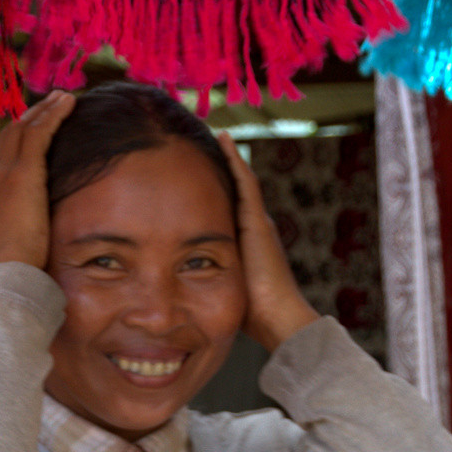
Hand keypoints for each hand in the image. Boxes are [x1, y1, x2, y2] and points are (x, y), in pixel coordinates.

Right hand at [0, 91, 76, 272]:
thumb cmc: (4, 282)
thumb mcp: (3, 263)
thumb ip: (12, 251)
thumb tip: (25, 257)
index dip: (13, 154)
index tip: (29, 146)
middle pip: (6, 143)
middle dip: (26, 122)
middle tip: (45, 107)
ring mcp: (0, 177)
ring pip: (21, 132)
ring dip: (41, 112)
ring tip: (59, 99)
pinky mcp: (20, 174)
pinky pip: (38, 133)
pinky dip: (52, 115)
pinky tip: (67, 103)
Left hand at [218, 132, 319, 351]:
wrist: (277, 318)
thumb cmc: (249, 315)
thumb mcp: (221, 289)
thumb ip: (204, 280)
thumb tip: (175, 285)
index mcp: (245, 243)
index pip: (226, 208)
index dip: (213, 189)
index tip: (196, 174)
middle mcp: (254, 227)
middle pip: (234, 189)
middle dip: (220, 167)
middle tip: (202, 142)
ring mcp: (258, 221)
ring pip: (240, 180)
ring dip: (227, 157)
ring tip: (214, 133)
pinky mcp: (258, 220)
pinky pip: (245, 181)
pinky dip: (234, 159)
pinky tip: (223, 140)